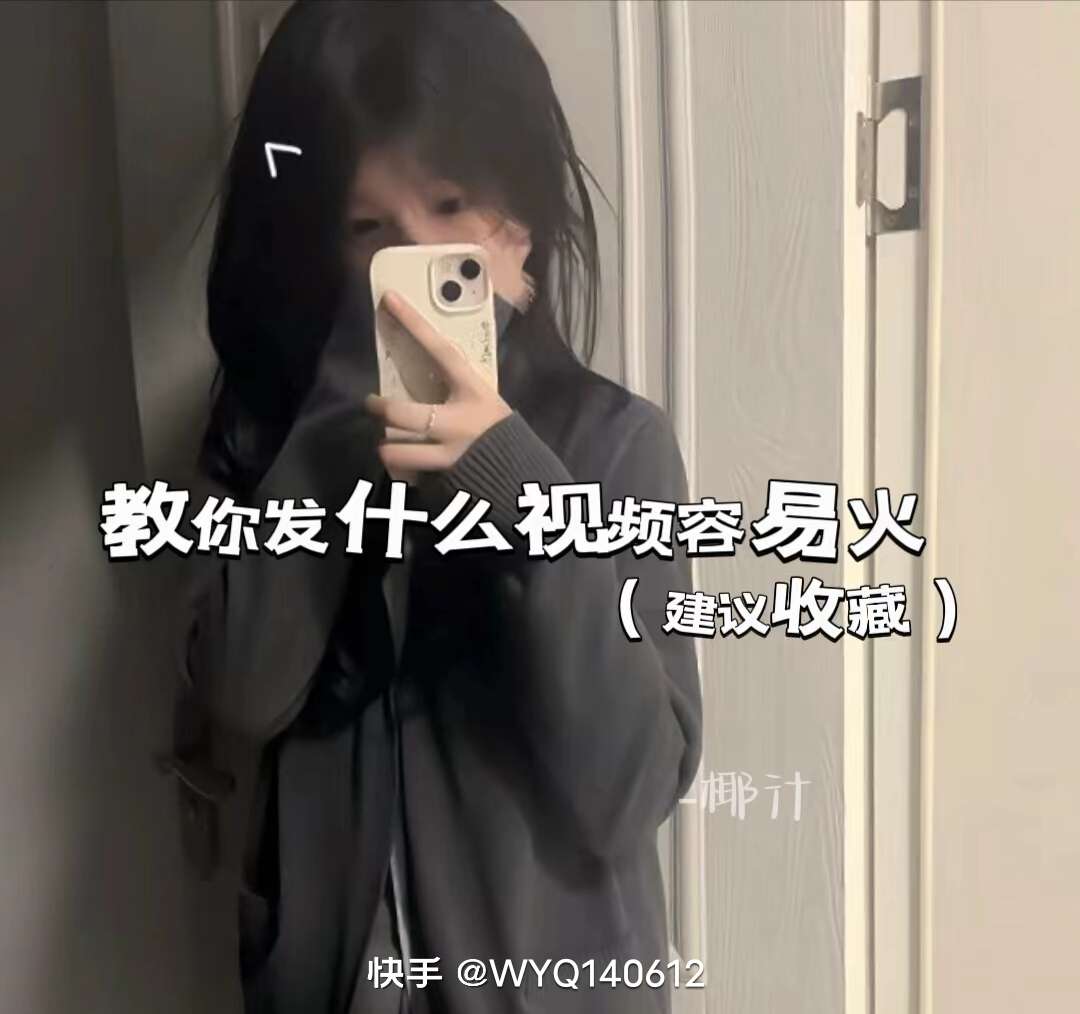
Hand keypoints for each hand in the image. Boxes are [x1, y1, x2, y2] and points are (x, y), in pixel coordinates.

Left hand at [363, 289, 511, 478]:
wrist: (522, 475)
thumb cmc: (501, 431)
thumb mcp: (485, 400)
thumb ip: (458, 386)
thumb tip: (430, 365)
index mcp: (472, 392)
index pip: (439, 351)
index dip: (414, 323)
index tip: (389, 300)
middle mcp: (456, 423)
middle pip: (400, 414)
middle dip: (379, 408)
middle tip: (372, 404)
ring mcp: (448, 454)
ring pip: (396, 452)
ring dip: (388, 447)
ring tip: (388, 445)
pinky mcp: (443, 479)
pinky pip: (409, 475)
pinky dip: (404, 473)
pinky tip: (408, 470)